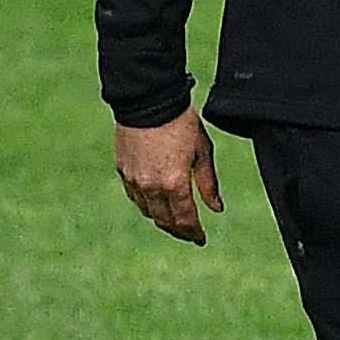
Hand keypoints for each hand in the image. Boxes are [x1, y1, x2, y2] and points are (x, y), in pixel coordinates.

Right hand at [114, 108, 221, 243]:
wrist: (149, 100)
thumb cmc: (180, 122)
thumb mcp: (203, 151)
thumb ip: (208, 183)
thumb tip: (216, 208)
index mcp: (175, 183)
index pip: (185, 220)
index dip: (194, 233)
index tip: (201, 239)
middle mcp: (151, 187)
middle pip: (165, 221)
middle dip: (179, 231)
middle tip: (189, 234)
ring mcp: (134, 179)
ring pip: (148, 211)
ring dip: (162, 219)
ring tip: (174, 220)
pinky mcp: (123, 170)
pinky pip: (134, 196)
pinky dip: (146, 204)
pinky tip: (154, 202)